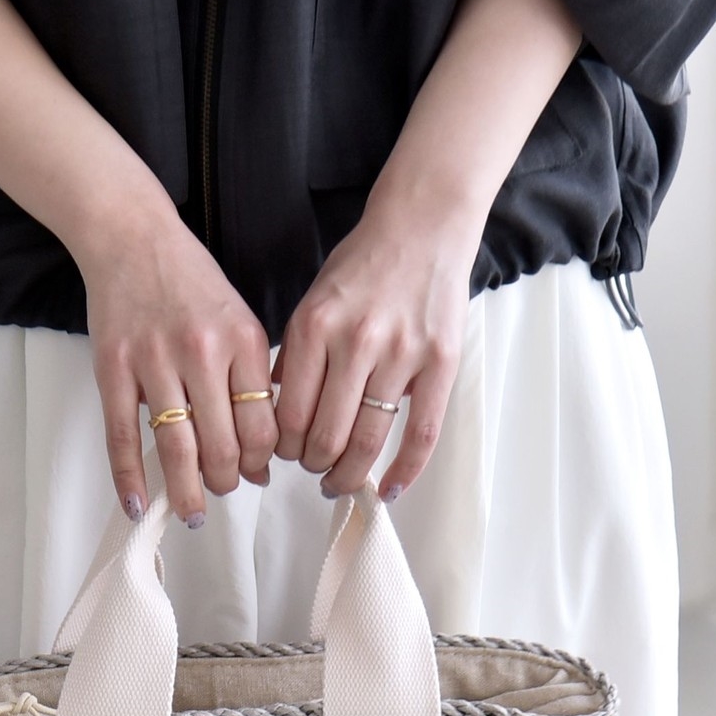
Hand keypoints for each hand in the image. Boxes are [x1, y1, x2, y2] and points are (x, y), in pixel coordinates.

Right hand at [78, 203, 278, 524]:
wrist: (131, 236)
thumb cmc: (189, 281)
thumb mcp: (239, 321)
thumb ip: (253, 384)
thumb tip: (260, 460)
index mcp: (243, 341)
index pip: (262, 426)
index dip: (262, 461)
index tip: (256, 471)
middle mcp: (202, 353)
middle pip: (222, 445)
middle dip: (227, 480)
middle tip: (223, 489)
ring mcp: (154, 361)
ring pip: (177, 448)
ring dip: (187, 491)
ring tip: (192, 512)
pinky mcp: (114, 369)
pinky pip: (123, 436)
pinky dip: (129, 478)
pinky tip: (137, 505)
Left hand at [271, 199, 479, 502]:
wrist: (423, 225)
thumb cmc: (364, 266)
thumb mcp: (311, 302)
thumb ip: (293, 357)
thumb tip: (274, 414)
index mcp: (314, 327)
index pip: (289, 415)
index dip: (283, 448)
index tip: (285, 455)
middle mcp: (356, 342)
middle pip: (325, 436)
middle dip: (313, 464)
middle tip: (313, 469)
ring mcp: (401, 354)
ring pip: (368, 441)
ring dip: (348, 474)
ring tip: (340, 481)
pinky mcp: (440, 363)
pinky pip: (421, 433)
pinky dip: (403, 470)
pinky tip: (387, 490)